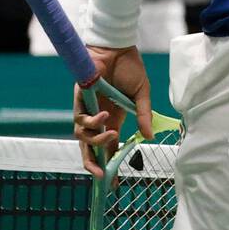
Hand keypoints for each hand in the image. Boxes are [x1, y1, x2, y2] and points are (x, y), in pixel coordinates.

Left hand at [73, 45, 152, 177]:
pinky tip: (105, 116)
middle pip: (89, 149)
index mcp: (114, 119)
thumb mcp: (142, 96)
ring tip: (111, 135)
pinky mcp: (80, 101)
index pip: (109, 147)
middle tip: (102, 176)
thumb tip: (148, 137)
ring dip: (96, 142)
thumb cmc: (130, 68)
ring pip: (83, 138)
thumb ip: (144, 116)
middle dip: (93, 164)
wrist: (117, 47)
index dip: (110, 164)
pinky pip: (80, 120)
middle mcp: (99, 118)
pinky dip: (92, 123)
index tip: (115, 182)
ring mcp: (88, 110)